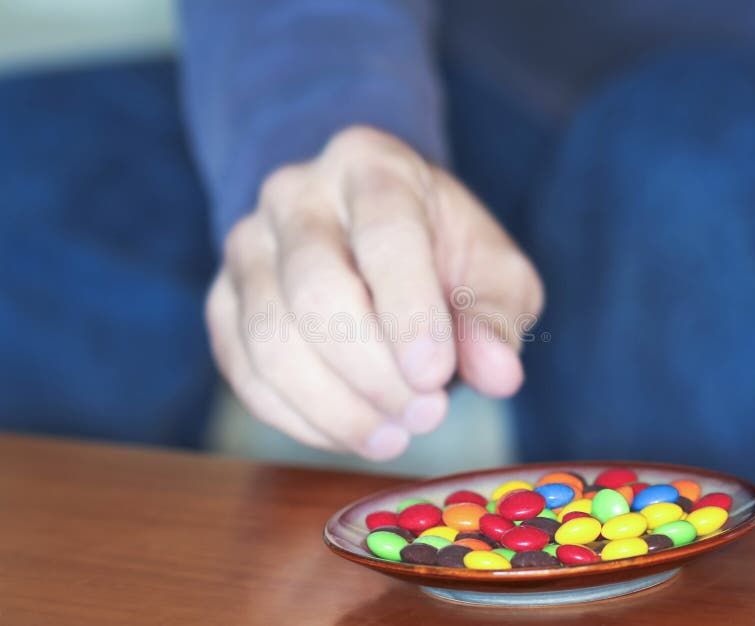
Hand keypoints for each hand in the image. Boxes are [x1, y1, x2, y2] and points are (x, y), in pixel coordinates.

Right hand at [206, 126, 542, 460]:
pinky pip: (243, 371)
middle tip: (426, 415)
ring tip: (395, 434)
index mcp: (370, 165)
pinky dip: (300, 419)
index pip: (385, 235)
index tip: (436, 377)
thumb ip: (496, 316)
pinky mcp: (221, 300)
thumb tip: (499, 375)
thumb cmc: (439, 252)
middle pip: (314, 289)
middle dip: (372, 370)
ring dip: (336, 407)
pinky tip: (352, 432)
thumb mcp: (490, 271)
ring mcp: (247, 247)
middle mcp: (294, 195)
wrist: (370, 237)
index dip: (410, 313)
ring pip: (268, 339)